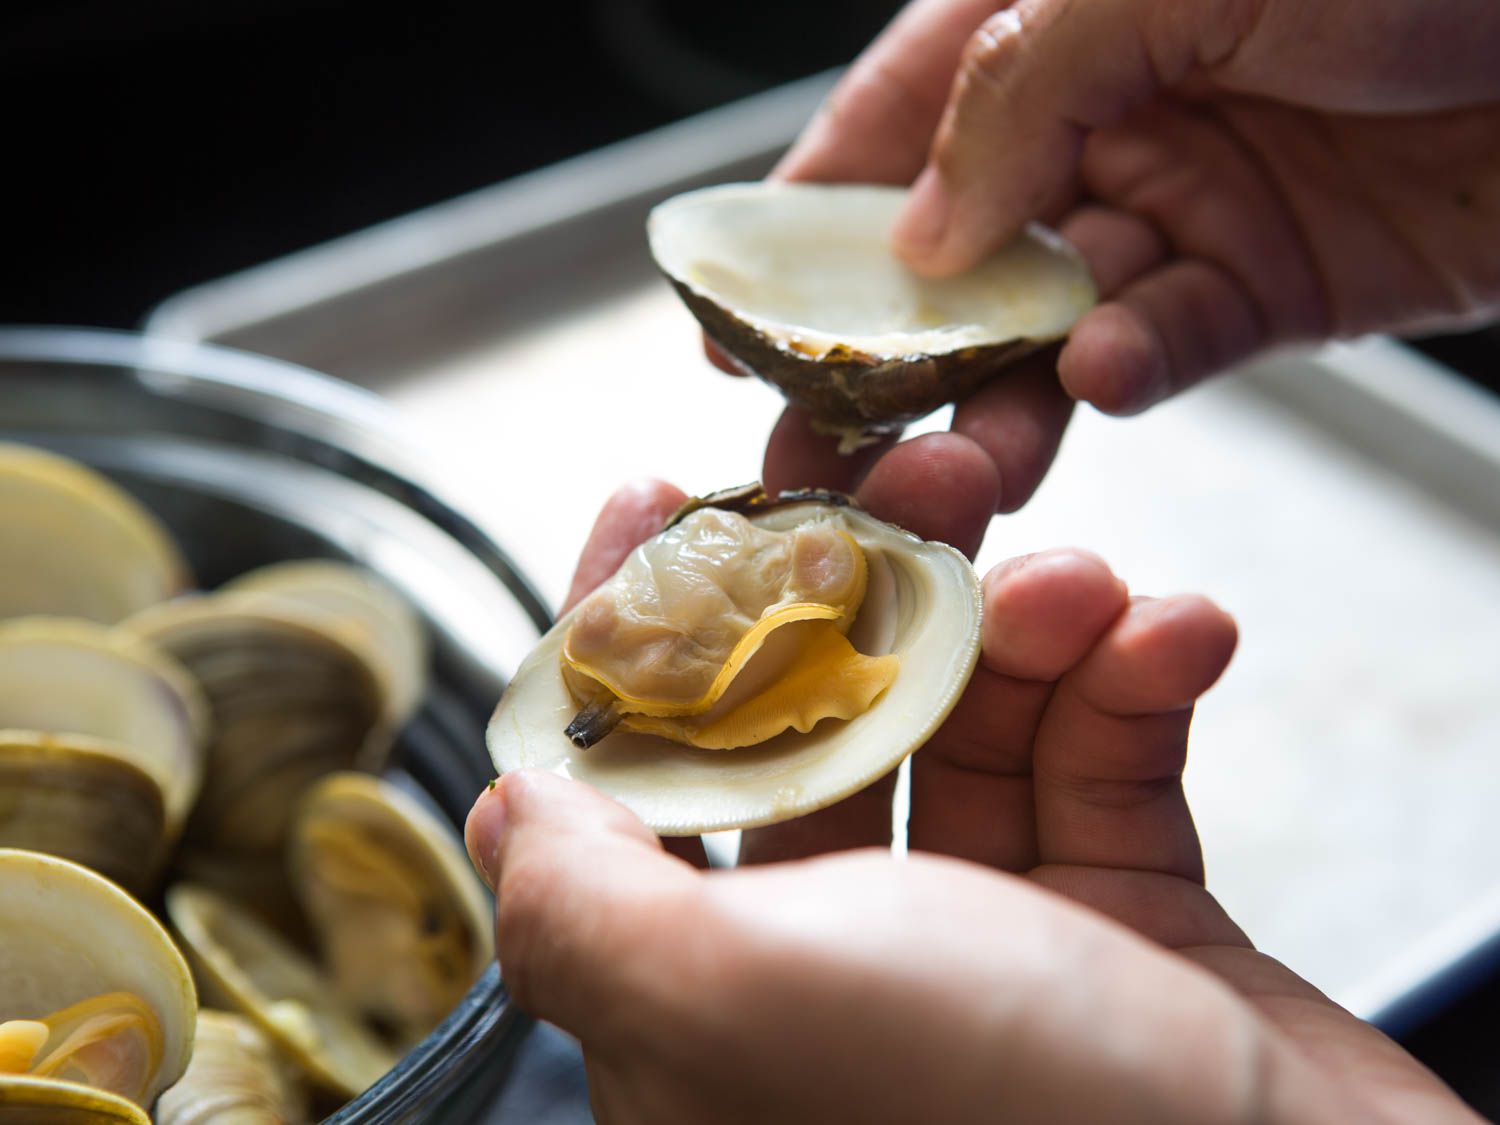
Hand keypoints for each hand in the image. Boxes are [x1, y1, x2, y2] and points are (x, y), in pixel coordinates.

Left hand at [466, 478, 1477, 1123]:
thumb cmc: (1001, 1124)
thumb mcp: (737, 1008)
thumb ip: (584, 907)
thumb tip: (508, 810)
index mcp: (709, 997)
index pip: (632, 784)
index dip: (636, 633)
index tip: (660, 501)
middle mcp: (833, 968)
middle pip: (814, 721)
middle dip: (864, 586)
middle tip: (917, 472)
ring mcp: (984, 942)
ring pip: (970, 721)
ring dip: (1024, 626)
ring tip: (1076, 578)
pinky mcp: (1121, 925)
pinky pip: (1104, 763)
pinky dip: (1133, 684)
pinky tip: (1174, 635)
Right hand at [735, 0, 1499, 508]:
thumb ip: (1024, 88)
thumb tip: (922, 234)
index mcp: (1043, 18)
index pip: (887, 136)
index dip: (800, 236)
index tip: (730, 328)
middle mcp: (1097, 115)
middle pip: (951, 260)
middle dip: (885, 359)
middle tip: (822, 453)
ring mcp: (1176, 204)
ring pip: (1046, 324)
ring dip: (999, 396)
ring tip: (961, 458)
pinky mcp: (1263, 283)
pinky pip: (1166, 342)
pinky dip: (1127, 367)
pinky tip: (1102, 374)